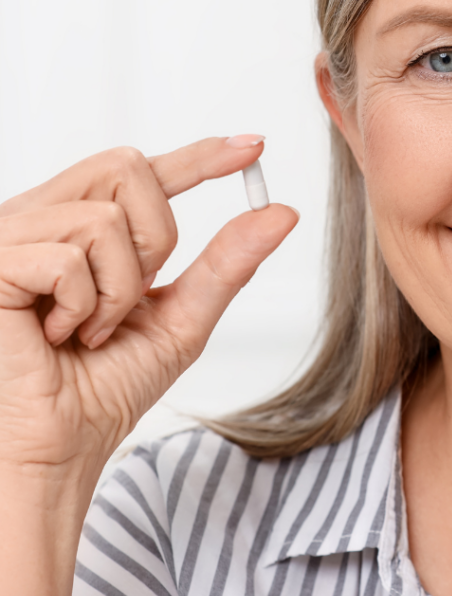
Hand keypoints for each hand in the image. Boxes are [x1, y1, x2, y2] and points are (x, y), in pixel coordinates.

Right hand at [0, 136, 298, 479]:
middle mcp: (43, 217)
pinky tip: (60, 336)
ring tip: (90, 330)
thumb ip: (226, 263)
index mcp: (82, 226)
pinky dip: (82, 306)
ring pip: (102, 219)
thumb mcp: (183, 318)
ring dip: (119, 289)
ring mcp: (11, 235)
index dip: (199, 154)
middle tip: (137, 294)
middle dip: (157, 238)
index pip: (143, 171)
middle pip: (127, 168)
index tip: (254, 147)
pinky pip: (66, 258)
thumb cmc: (106, 388)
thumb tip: (281, 213)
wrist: (59, 448)